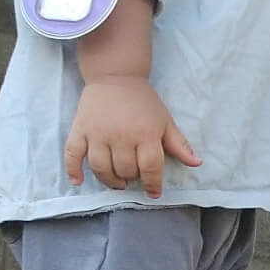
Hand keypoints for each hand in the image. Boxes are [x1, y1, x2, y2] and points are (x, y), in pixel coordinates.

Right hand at [63, 75, 199, 195]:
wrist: (115, 76)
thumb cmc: (144, 102)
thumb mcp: (165, 121)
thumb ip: (179, 144)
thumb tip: (196, 163)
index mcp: (145, 134)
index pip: (150, 168)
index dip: (153, 184)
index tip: (154, 193)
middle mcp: (120, 136)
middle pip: (125, 169)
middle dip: (132, 178)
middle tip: (134, 177)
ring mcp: (97, 133)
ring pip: (101, 167)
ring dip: (109, 180)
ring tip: (118, 182)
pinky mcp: (79, 129)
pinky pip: (72, 154)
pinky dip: (73, 170)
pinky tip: (78, 182)